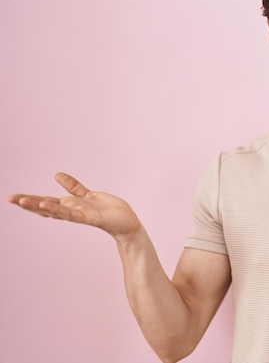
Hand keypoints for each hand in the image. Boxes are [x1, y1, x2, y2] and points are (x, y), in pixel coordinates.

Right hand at [8, 173, 141, 241]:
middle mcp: (73, 211)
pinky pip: (72, 213)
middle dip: (29, 203)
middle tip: (10, 198)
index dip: (31, 199)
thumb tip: (57, 175)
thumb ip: (73, 187)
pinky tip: (46, 205)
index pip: (47, 201)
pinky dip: (59, 209)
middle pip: (47, 206)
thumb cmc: (110, 211)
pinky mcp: (90, 218)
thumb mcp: (88, 195)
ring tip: (22, 201)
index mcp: (71, 205)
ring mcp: (80, 215)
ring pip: (56, 210)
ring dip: (39, 206)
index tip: (14, 197)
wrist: (127, 223)